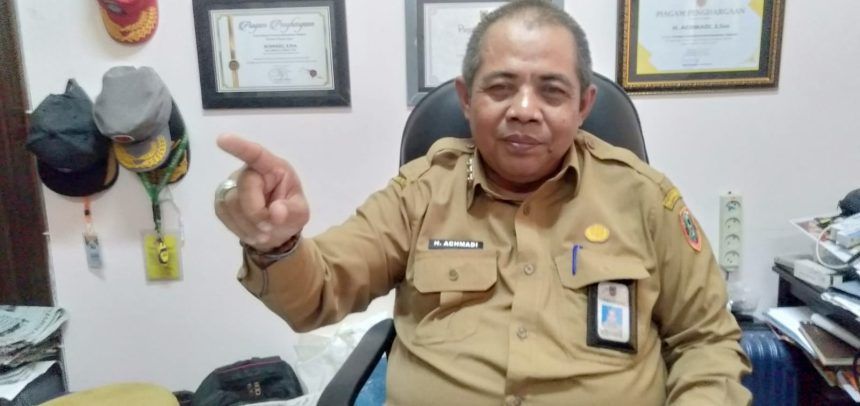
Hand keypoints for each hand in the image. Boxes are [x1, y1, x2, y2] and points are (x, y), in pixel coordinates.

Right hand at [214, 134, 308, 250]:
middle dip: (256, 213)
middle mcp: (250, 171)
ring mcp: (232, 185)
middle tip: (269, 228)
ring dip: (249, 225)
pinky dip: (239, 228)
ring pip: (231, 203)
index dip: (239, 147)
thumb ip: (291, 212)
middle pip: (244, 187)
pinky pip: (224, 213)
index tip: (222, 139)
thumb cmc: (289, 213)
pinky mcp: (221, 200)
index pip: (255, 154)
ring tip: (264, 233)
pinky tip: (251, 231)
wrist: (274, 230)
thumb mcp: (300, 214)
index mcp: (273, 168)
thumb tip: (276, 212)